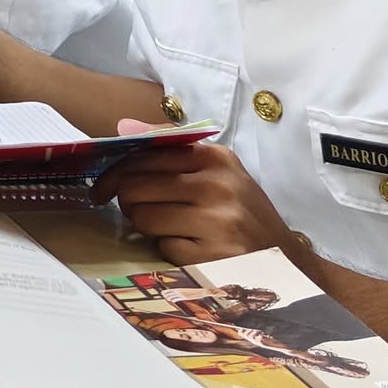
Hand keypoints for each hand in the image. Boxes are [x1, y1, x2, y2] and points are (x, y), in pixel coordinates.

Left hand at [92, 145, 299, 263]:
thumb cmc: (243, 213)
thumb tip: (123, 127)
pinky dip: (169, 249)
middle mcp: (217, 184)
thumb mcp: (218, 172)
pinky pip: (163, 248)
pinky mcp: (214, 256)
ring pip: (143, 218)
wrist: (286, 259)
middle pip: (136, 187)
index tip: (101, 188)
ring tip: (169, 227)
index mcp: (215, 157)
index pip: (144, 156)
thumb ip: (170, 149)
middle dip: (128, 202)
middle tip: (139, 211)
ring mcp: (217, 221)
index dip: (113, 173)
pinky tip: (190, 247)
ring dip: (146, 227)